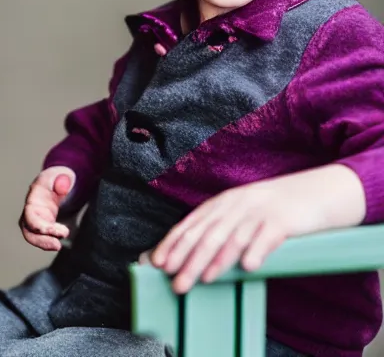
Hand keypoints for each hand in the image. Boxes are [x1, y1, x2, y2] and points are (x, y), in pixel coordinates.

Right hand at [19, 166, 75, 250]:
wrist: (60, 180)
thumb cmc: (59, 176)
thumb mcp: (62, 173)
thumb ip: (63, 179)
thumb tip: (62, 188)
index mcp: (34, 196)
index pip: (31, 214)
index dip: (40, 225)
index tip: (54, 230)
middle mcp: (32, 209)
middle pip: (28, 229)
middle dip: (40, 239)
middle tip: (56, 245)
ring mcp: (37, 217)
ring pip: (33, 235)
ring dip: (43, 243)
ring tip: (57, 246)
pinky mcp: (44, 224)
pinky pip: (42, 236)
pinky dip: (48, 241)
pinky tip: (58, 243)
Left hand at [150, 169, 350, 293]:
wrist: (314, 191)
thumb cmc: (271, 208)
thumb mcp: (240, 211)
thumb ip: (218, 227)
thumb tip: (192, 254)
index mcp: (222, 203)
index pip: (191, 224)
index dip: (173, 244)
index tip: (158, 263)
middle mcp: (235, 205)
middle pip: (207, 234)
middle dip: (188, 259)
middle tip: (176, 282)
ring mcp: (258, 211)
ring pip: (232, 237)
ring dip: (217, 260)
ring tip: (204, 279)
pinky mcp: (282, 220)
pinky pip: (266, 236)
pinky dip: (256, 251)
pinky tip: (248, 267)